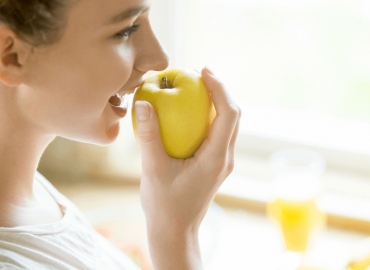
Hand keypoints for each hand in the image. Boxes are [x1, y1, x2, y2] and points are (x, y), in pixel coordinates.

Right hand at [134, 67, 240, 268]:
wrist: (176, 230)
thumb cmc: (164, 205)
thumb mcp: (153, 170)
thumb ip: (149, 137)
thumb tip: (143, 104)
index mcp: (216, 158)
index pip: (229, 114)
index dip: (220, 88)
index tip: (204, 70)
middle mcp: (225, 157)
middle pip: (234, 115)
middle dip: (221, 90)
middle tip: (199, 74)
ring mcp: (222, 161)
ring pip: (229, 124)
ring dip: (217, 102)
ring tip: (197, 86)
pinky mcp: (215, 164)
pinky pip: (218, 133)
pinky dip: (209, 116)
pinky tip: (191, 112)